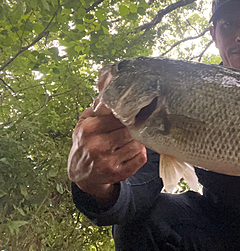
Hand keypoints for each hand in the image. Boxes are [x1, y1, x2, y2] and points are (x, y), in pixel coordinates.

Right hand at [67, 71, 146, 204]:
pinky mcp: (118, 173)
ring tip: (130, 141)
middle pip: (130, 130)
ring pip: (138, 144)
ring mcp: (107, 161)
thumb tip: (112, 84)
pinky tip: (131, 152)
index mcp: (88, 128)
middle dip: (135, 128)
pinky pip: (140, 158)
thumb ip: (98, 107)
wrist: (81, 174)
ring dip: (138, 141)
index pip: (119, 115)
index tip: (136, 110)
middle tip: (136, 126)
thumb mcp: (85, 122)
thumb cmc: (86, 142)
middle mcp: (96, 145)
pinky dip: (140, 154)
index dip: (130, 113)